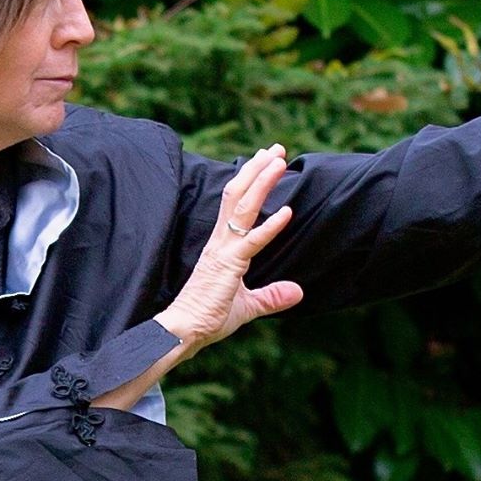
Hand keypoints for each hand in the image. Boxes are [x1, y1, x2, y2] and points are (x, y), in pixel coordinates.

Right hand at [156, 144, 302, 355]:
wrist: (183, 332)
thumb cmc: (208, 318)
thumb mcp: (248, 306)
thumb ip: (271, 297)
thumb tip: (298, 292)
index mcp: (223, 245)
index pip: (237, 203)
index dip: (252, 180)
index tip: (266, 161)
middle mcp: (221, 241)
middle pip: (239, 195)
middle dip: (258, 169)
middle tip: (276, 148)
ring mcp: (223, 251)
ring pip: (243, 207)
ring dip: (262, 182)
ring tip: (279, 161)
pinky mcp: (228, 266)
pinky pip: (251, 242)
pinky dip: (270, 226)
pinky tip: (287, 212)